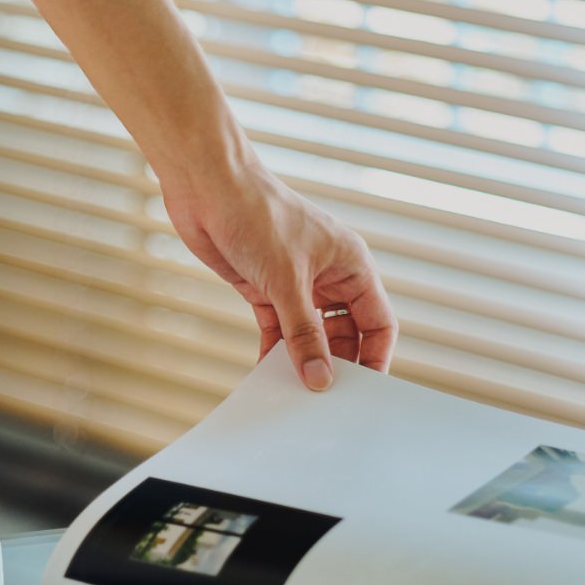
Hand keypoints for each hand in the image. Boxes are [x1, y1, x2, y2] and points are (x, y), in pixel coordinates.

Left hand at [162, 160, 396, 388]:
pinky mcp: (264, 289)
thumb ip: (304, 333)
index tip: (363, 392)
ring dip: (303, 361)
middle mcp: (329, 276)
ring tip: (295, 394)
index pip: (378, 322)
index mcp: (351, 265)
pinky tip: (267, 375)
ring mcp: (296, 284)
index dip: (375, 357)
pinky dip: (274, 352)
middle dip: (337, 364)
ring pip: (310, 336)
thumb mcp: (286, 280)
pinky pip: (278, 331)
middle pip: (346, 334)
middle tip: (325, 399)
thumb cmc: (256, 214)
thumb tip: (320, 378)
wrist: (206, 185)